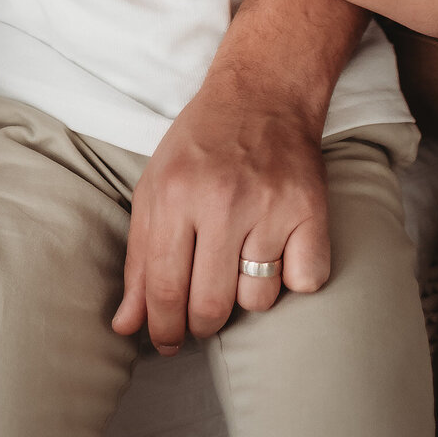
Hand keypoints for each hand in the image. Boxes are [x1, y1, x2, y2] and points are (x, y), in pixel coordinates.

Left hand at [113, 70, 330, 351]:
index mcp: (174, 194)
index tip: (165, 342)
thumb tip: (126, 326)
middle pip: (210, 306)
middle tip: (200, 316)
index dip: (162, 329)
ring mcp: (270, 206)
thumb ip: (139, 259)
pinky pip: (304, 282)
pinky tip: (279, 249)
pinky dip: (293, 277)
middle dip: (200, 326)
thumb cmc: (201, 144)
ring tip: (240, 261)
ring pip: (258, 301)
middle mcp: (222, 201)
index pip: (164, 289)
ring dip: (246, 297)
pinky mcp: (311, 209)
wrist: (262, 93)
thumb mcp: (154, 188)